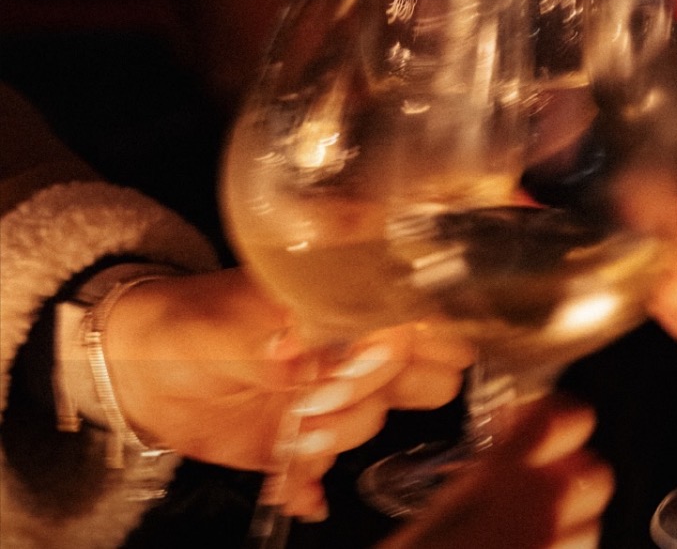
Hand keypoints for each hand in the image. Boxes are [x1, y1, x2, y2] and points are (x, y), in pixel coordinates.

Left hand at [104, 268, 473, 518]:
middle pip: (427, 373)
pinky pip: (329, 472)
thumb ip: (292, 347)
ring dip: (338, 431)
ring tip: (289, 428)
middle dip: (381, 391)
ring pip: (378, 420)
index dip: (403, 347)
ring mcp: (332, 396)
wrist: (139, 370)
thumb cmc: (187, 324)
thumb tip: (348, 359)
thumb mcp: (233, 328)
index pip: (422, 317)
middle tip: (320, 397)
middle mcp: (351, 347)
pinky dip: (311, 481)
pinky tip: (293, 484)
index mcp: (346, 301)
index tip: (347, 368)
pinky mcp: (304, 442)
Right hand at [380, 394, 613, 548]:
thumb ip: (483, 478)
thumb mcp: (438, 512)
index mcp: (504, 474)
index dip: (561, 416)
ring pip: (592, 523)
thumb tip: (506, 452)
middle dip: (573, 474)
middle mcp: (541, 509)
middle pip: (594, 472)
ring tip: (537, 528)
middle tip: (544, 478)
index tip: (546, 420)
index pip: (565, 417)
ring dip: (572, 521)